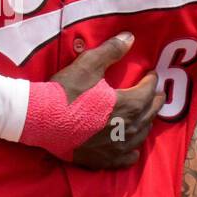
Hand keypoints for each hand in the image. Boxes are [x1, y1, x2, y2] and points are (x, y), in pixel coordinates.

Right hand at [50, 34, 164, 168]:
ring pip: (142, 135)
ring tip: (145, 115)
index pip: (148, 91)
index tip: (151, 74)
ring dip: (146, 123)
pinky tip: (132, 147)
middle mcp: (128, 128)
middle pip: (150, 114)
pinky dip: (132, 151)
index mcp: (128, 104)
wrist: (41, 119)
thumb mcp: (88, 65)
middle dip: (154, 101)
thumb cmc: (66, 91)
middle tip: (155, 93)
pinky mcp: (103, 159)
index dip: (151, 81)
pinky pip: (127, 158)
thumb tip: (130, 37)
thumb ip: (111, 51)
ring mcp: (116, 147)